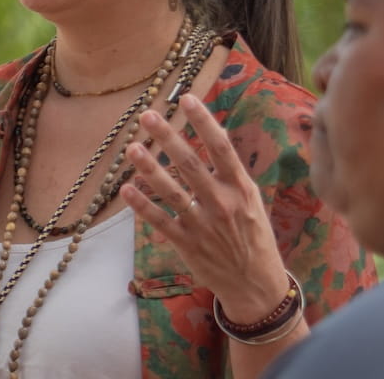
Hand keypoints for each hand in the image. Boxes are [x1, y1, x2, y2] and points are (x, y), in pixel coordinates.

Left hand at [118, 94, 291, 322]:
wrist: (256, 284)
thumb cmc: (254, 237)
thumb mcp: (252, 201)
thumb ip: (231, 174)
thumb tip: (212, 139)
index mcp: (242, 188)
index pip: (222, 147)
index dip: (204, 121)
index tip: (187, 98)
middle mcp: (223, 203)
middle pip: (191, 164)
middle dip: (168, 137)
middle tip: (148, 115)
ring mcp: (203, 225)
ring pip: (172, 191)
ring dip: (150, 169)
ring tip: (132, 148)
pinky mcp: (188, 244)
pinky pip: (161, 221)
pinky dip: (143, 206)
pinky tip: (126, 190)